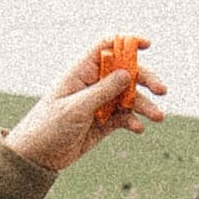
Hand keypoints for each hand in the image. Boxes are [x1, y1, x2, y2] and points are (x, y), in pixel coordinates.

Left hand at [8, 39, 167, 173]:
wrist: (37, 156)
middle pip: (126, 73)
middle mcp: (93, 84)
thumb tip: (126, 73)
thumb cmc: (49, 126)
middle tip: (162, 90)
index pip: (106, 47)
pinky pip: (125, 117)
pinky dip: (133, 121)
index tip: (147, 45)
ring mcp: (100, 103)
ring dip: (145, 105)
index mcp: (81, 72)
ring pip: (129, 97)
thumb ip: (102, 91)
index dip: (127, 42)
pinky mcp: (104, 122)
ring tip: (158, 117)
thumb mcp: (76, 108)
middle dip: (146, 79)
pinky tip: (137, 129)